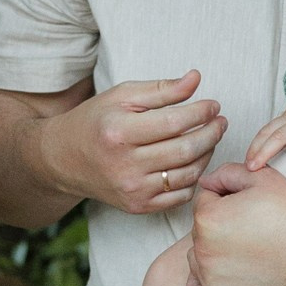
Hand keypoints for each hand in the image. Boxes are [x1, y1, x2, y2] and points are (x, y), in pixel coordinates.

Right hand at [42, 73, 224, 214]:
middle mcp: (125, 164)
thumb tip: (195, 79)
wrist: (64, 159)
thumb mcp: (122, 96)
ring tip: (210, 138)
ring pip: (188, 174)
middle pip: (185, 149)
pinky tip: (194, 161)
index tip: (213, 105)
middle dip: (211, 133)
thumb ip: (161, 89)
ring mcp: (132, 189)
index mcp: (119, 131)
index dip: (201, 112)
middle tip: (221, 122)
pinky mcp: (138, 206)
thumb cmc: (96, 121)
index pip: (174, 121)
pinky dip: (194, 178)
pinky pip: (179, 196)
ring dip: (207, 154)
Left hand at [186, 163, 285, 285]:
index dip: (227, 199)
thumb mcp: (263, 179)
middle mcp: (203, 250)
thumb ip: (227, 173)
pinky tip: (226, 279)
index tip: (250, 208)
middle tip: (253, 231)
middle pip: (200, 231)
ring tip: (248, 253)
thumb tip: (206, 184)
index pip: (205, 200)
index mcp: (208, 217)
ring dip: (214, 255)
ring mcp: (211, 281)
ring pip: (199, 260)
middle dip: (220, 227)